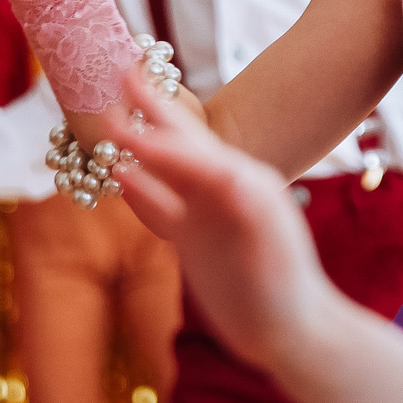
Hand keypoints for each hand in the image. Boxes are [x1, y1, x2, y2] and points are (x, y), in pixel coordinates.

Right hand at [112, 66, 339, 372]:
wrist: (291, 332)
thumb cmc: (285, 291)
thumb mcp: (270, 249)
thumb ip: (252, 212)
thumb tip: (232, 177)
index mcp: (245, 183)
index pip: (197, 150)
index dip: (163, 129)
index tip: (131, 107)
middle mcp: (226, 189)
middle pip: (182, 141)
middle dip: (155, 109)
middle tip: (125, 70)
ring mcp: (207, 212)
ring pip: (167, 168)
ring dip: (141, 141)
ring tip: (111, 115)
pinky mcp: (196, 238)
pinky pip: (162, 204)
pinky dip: (140, 186)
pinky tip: (118, 171)